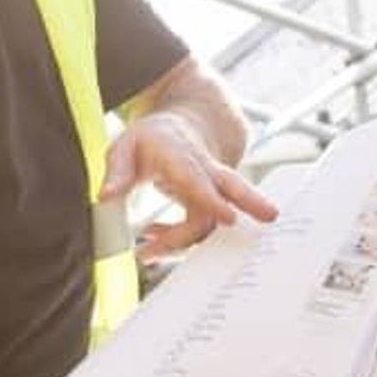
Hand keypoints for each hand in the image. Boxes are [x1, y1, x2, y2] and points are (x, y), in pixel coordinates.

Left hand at [101, 113, 277, 259]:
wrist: (179, 126)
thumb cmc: (152, 138)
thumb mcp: (124, 146)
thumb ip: (117, 171)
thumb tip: (107, 197)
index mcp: (182, 155)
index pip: (200, 179)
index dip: (213, 199)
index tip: (228, 216)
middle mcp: (204, 170)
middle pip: (233, 188)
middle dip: (251, 203)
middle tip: (269, 217)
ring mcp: (212, 185)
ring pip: (220, 214)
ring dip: (188, 240)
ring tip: (150, 250)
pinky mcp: (213, 199)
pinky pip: (203, 223)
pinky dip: (180, 236)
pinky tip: (155, 239)